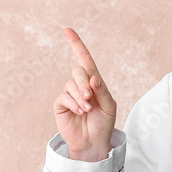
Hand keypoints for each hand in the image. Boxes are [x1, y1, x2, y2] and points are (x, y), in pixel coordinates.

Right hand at [53, 27, 116, 161]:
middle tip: (90, 98)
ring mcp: (69, 94)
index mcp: (94, 81)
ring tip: (87, 110)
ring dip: (81, 97)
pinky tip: (80, 113)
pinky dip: (74, 104)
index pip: (84, 59)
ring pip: (71, 84)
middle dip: (84, 83)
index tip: (67, 30)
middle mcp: (80, 84)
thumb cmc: (104, 123)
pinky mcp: (61, 104)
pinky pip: (64, 96)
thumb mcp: (109, 106)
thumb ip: (102, 90)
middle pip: (78, 71)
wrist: (94, 142)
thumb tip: (93, 76)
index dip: (76, 44)